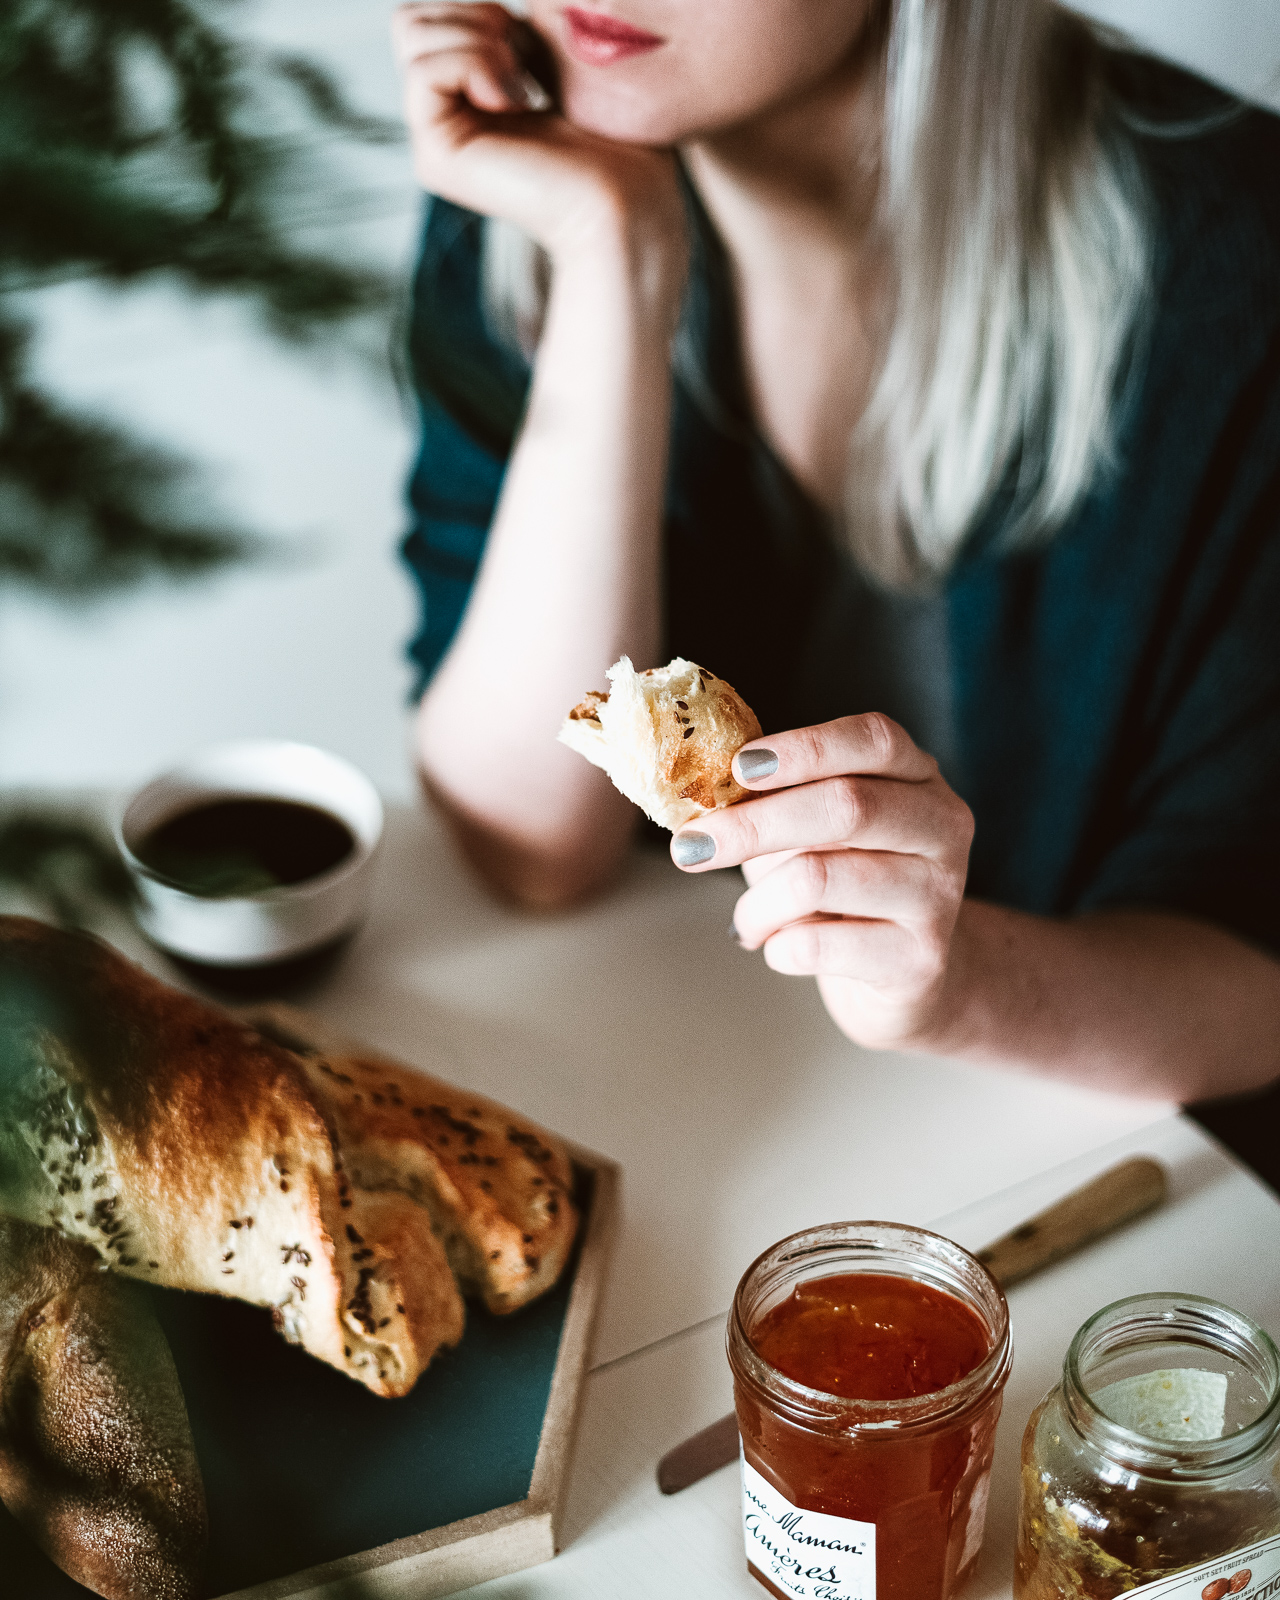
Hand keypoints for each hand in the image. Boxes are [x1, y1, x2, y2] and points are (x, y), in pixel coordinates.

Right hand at [392, 3, 684, 267]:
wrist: (625, 203)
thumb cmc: (614, 145)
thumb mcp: (555, 65)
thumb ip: (512, 40)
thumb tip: (490, 10)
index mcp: (467, 104)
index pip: (435, 20)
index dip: (482, 11)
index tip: (530, 48)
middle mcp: (444, 125)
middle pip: (412, 23)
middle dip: (471, 18)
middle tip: (520, 63)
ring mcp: (435, 143)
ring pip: (412, 38)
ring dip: (476, 41)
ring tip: (519, 85)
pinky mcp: (436, 157)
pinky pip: (422, 70)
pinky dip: (472, 64)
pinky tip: (513, 101)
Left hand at [670, 714, 974, 1050]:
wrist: (908, 977)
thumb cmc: (846, 886)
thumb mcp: (813, 833)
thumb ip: (774, 803)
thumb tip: (702, 794)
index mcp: (918, 777)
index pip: (874, 740)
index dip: (804, 748)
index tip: (738, 766)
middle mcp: (942, 826)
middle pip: (847, 806)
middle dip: (755, 825)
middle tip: (690, 847)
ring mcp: (938, 893)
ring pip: (822, 878)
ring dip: (759, 902)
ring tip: (746, 920)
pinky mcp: (920, 958)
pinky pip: (821, 945)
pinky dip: (776, 946)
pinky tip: (777, 947)